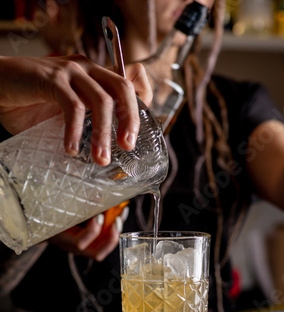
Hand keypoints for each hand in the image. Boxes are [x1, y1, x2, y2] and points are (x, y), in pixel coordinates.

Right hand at [0, 55, 151, 164]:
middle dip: (130, 120)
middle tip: (127, 147)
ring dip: (104, 133)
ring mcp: (70, 71)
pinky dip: (74, 130)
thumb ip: (87, 123)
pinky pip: (73, 106)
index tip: (138, 136)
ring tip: (100, 159)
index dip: (141, 107)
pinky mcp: (51, 79)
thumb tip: (106, 150)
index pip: (130, 85)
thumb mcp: (66, 116)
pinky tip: (70, 149)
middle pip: (123, 89)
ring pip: (101, 101)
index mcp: (95, 76)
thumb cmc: (31, 104)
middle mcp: (87, 69)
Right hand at [49, 205, 128, 260]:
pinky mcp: (92, 241)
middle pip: (97, 253)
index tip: (98, 216)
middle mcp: (76, 247)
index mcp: (64, 238)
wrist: (45, 220)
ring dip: (116, 231)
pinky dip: (115, 226)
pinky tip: (121, 212)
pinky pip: (106, 238)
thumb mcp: (60, 207)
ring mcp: (85, 246)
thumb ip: (77, 203)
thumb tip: (98, 194)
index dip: (92, 231)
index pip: (80, 243)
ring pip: (105, 247)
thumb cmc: (51, 211)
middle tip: (117, 220)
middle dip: (111, 238)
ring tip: (122, 212)